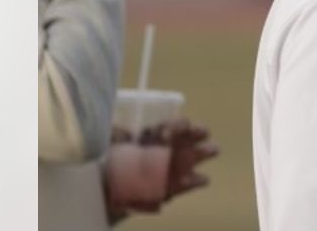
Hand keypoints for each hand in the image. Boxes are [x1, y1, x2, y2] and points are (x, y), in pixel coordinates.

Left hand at [104, 119, 218, 220]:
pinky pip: (188, 185)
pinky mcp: (172, 189)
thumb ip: (115, 134)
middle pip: (186, 138)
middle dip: (196, 133)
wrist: (104, 192)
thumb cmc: (108, 163)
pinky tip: (202, 179)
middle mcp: (166, 149)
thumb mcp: (108, 143)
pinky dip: (194, 182)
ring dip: (203, 152)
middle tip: (203, 132)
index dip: (172, 126)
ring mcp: (172, 169)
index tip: (164, 135)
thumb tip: (123, 131)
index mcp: (153, 136)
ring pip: (192, 157)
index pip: (170, 125)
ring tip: (212, 149)